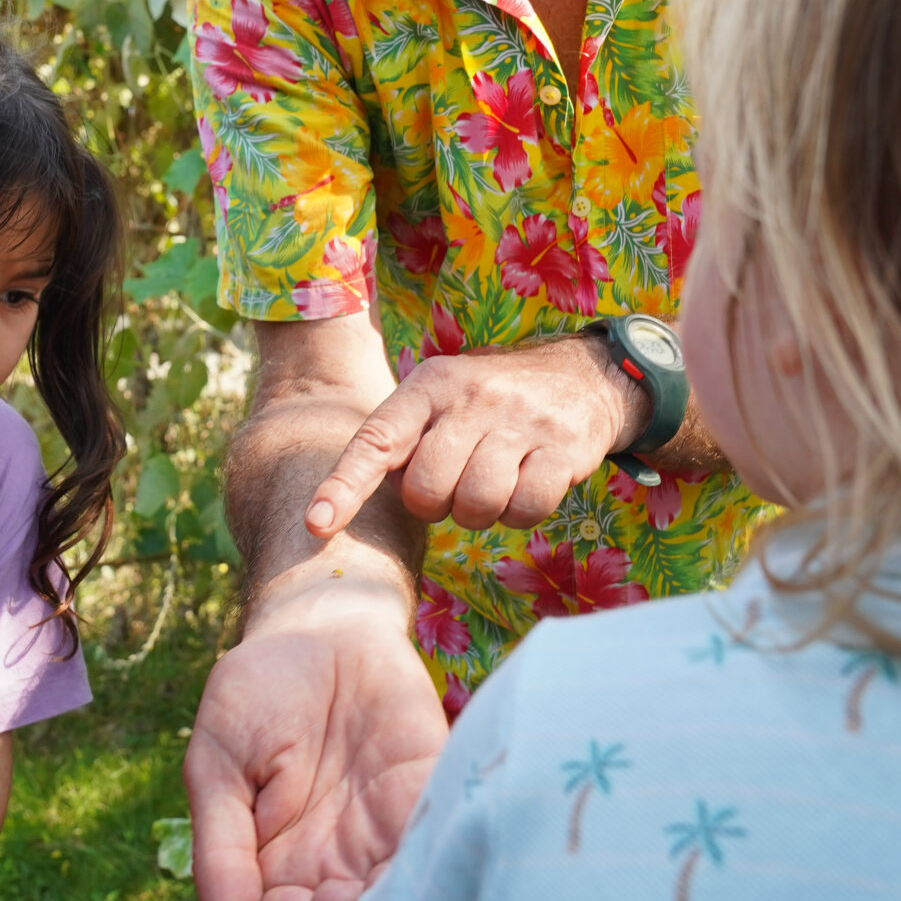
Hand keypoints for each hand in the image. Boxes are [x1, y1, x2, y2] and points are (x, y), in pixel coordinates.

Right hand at [185, 581, 447, 900]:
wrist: (315, 623)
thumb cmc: (256, 692)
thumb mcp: (217, 763)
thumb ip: (220, 844)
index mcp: (277, 868)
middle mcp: (335, 864)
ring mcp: (385, 832)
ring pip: (392, 896)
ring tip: (356, 893)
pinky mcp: (425, 793)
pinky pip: (432, 842)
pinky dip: (428, 863)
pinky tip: (411, 864)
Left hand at [304, 336, 638, 536]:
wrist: (583, 376)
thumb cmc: (490, 402)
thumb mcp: (441, 398)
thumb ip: (402, 440)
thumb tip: (355, 502)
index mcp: (430, 384)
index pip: (375, 438)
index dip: (344, 486)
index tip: (317, 524)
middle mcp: (472, 397)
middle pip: (426, 488)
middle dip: (432, 505)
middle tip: (452, 486)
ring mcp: (521, 421)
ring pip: (475, 504)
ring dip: (478, 513)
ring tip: (491, 483)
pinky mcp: (564, 449)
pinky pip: (524, 510)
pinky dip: (519, 514)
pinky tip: (526, 486)